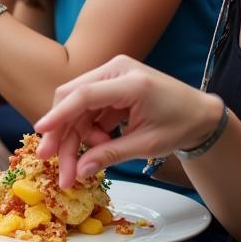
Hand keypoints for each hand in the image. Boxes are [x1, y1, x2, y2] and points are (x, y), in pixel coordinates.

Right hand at [34, 55, 224, 187]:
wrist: (200, 113)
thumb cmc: (180, 126)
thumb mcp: (146, 145)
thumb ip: (110, 155)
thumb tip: (80, 171)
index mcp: (132, 82)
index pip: (84, 95)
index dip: (59, 114)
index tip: (40, 131)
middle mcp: (117, 69)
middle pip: (72, 97)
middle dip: (60, 131)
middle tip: (51, 159)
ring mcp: (111, 73)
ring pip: (74, 104)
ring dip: (73, 133)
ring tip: (89, 156)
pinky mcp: (108, 82)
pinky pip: (84, 105)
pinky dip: (85, 127)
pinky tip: (99, 142)